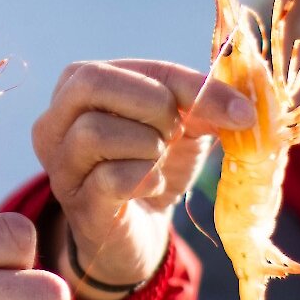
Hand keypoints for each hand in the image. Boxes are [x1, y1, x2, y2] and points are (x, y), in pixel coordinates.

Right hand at [30, 60, 252, 299]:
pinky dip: (144, 179)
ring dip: (147, 145)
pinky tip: (152, 186)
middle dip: (151, 106)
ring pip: (94, 131)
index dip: (191, 87)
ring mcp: (60, 165)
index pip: (135, 68)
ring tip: (157, 159)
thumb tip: (244, 109)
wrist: (140, 230)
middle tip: (174, 132)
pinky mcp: (78, 205)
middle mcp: (55, 120)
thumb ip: (205, 103)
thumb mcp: (181, 123)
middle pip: (92, 83)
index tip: (239, 112)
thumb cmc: (153, 163)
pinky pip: (110, 179)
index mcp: (80, 85)